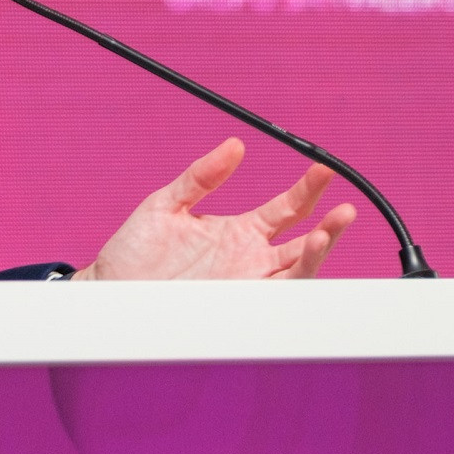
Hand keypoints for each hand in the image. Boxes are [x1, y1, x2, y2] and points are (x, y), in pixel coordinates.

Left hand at [72, 137, 354, 281]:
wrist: (110, 291)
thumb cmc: (134, 251)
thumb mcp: (167, 204)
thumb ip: (201, 176)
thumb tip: (235, 145)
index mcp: (238, 232)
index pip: (285, 209)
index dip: (307, 189)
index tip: (323, 168)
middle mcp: (249, 260)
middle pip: (302, 243)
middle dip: (328, 227)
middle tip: (344, 209)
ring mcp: (244, 285)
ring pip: (295, 272)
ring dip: (315, 255)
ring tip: (324, 235)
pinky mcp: (234, 308)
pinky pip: (272, 298)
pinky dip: (290, 284)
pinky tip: (297, 266)